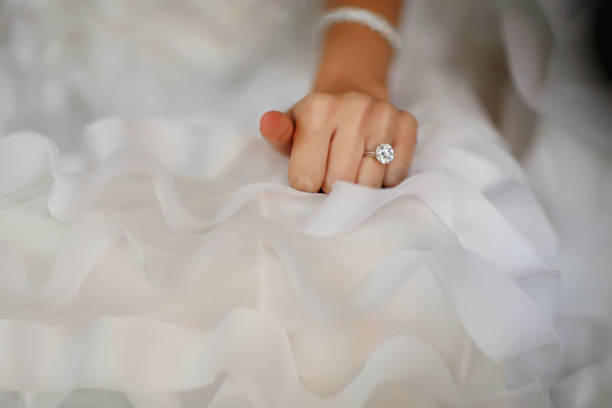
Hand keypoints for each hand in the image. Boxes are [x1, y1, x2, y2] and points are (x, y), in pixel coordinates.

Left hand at [260, 91, 416, 192]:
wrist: (352, 97)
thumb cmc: (316, 123)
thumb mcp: (290, 128)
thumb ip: (277, 133)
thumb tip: (268, 123)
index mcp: (318, 108)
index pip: (305, 179)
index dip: (306, 184)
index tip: (309, 172)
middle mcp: (354, 108)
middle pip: (338, 183)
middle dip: (332, 187)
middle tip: (331, 172)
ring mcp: (384, 115)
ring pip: (368, 183)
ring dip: (358, 186)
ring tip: (351, 168)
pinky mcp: (407, 124)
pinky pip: (394, 175)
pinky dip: (383, 179)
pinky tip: (372, 162)